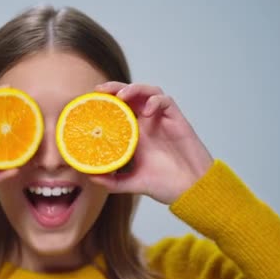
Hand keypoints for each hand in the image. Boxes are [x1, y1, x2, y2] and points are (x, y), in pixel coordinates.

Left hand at [90, 82, 213, 204]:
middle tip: (99, 90)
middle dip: (114, 88)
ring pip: (147, 92)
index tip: (88, 102)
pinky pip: (166, 101)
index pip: (118, 110)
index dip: (104, 102)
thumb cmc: (165, 185)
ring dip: (134, 89)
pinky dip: (155, 101)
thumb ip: (112, 181)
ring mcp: (162, 120)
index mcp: (135, 134)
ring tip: (121, 96)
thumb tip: (90, 177)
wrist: (191, 190)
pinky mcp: (177, 120)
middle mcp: (147, 124)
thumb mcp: (133, 183)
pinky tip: (147, 111)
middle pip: (130, 95)